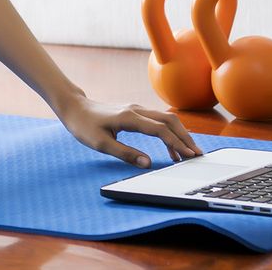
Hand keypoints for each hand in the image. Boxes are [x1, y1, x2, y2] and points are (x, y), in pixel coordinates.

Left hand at [59, 95, 203, 168]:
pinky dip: (169, 133)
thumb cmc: (84, 125)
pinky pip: (158, 121)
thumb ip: (125, 154)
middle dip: (185, 137)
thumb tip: (148, 163)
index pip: (160, 130)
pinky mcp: (135, 112)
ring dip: (179, 135)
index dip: (177, 143)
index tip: (189, 156)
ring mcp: (137, 109)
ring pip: (166, 119)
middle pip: (169, 121)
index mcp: (129, 118)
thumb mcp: (101, 144)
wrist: (74, 107)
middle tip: (197, 155)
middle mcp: (136, 110)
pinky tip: (171, 148)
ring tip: (188, 154)